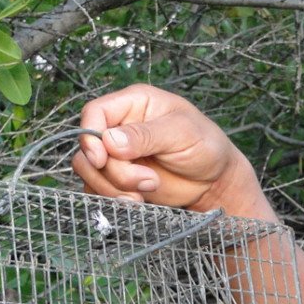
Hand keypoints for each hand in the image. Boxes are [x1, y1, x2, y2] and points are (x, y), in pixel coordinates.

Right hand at [72, 84, 263, 214]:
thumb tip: (109, 141)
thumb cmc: (205, 146)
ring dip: (112, 187)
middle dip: (114, 171)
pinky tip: (137, 201)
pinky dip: (112, 198)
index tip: (102, 159)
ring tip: (145, 192)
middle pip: (90, 147)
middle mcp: (120, 126)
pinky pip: (96, 188)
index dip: (91, 136)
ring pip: (89, 170)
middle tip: (147, 181)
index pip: (95, 112)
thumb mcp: (181, 133)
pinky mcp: (117, 177)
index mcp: (134, 103)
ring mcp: (117, 154)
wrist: (214, 180)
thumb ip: (146, 135)